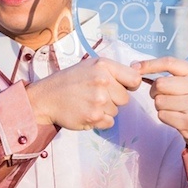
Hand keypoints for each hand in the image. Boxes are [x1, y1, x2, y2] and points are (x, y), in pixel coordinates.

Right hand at [27, 57, 141, 130]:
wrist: (47, 97)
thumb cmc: (70, 81)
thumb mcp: (90, 66)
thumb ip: (114, 70)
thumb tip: (140, 75)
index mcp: (103, 66)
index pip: (134, 79)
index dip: (129, 85)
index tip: (120, 87)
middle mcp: (103, 81)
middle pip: (125, 98)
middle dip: (113, 99)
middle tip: (94, 95)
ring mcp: (99, 100)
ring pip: (116, 111)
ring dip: (105, 110)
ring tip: (86, 102)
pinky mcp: (94, 117)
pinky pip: (109, 122)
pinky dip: (100, 120)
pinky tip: (85, 112)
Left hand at [132, 57, 187, 150]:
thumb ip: (172, 75)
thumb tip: (136, 67)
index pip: (169, 63)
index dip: (149, 64)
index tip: (134, 67)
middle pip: (160, 84)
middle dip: (154, 91)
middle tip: (162, 96)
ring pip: (159, 101)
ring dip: (160, 106)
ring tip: (173, 108)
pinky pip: (162, 115)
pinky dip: (164, 116)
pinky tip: (176, 118)